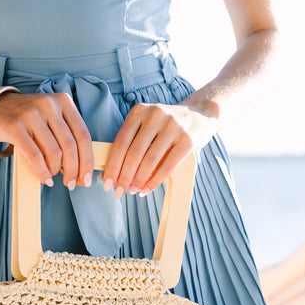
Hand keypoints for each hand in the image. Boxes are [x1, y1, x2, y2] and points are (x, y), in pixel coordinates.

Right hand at [0, 91, 93, 188]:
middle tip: (72, 184)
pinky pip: (35, 156)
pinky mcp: (16, 127)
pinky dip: (42, 172)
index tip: (86, 178)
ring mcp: (32, 114)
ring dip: (56, 171)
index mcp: (63, 102)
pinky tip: (45, 179)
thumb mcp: (50, 118)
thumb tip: (80, 169)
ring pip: (54, 152)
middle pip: (70, 146)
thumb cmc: (27, 119)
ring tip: (54, 178)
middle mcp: (49, 105)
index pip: (83, 135)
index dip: (87, 160)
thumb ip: (66, 136)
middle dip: (74, 170)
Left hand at [99, 101, 218, 197]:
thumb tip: (106, 175)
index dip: (112, 166)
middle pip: (133, 153)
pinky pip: (167, 166)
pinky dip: (155, 181)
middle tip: (118, 192)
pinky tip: (146, 190)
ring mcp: (173, 126)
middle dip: (123, 176)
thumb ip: (129, 146)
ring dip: (138, 180)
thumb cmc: (165, 128)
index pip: (120, 143)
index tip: (106, 183)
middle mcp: (155, 115)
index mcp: (139, 112)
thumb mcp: (146, 128)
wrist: (199, 115)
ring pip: (149, 160)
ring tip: (132, 191)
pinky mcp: (187, 139)